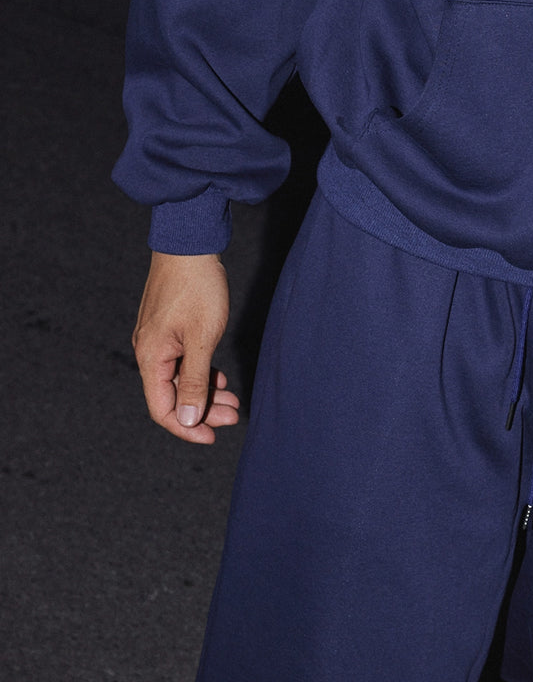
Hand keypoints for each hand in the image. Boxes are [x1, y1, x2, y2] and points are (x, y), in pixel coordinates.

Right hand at [132, 252, 238, 443]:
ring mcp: (158, 340)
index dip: (187, 427)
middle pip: (172, 396)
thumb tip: (187, 418)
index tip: (213, 437)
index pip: (162, 408)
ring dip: (206, 393)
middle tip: (234, 415)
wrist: (190, 244)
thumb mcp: (202, 339)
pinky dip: (202, 374)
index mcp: (151, 357)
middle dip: (203, 411)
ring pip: (180, 379)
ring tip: (233, 400)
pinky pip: (182, 362)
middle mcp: (149, 351)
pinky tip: (221, 378)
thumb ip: (195, 381)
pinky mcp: (169, 329)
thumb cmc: (197, 287)